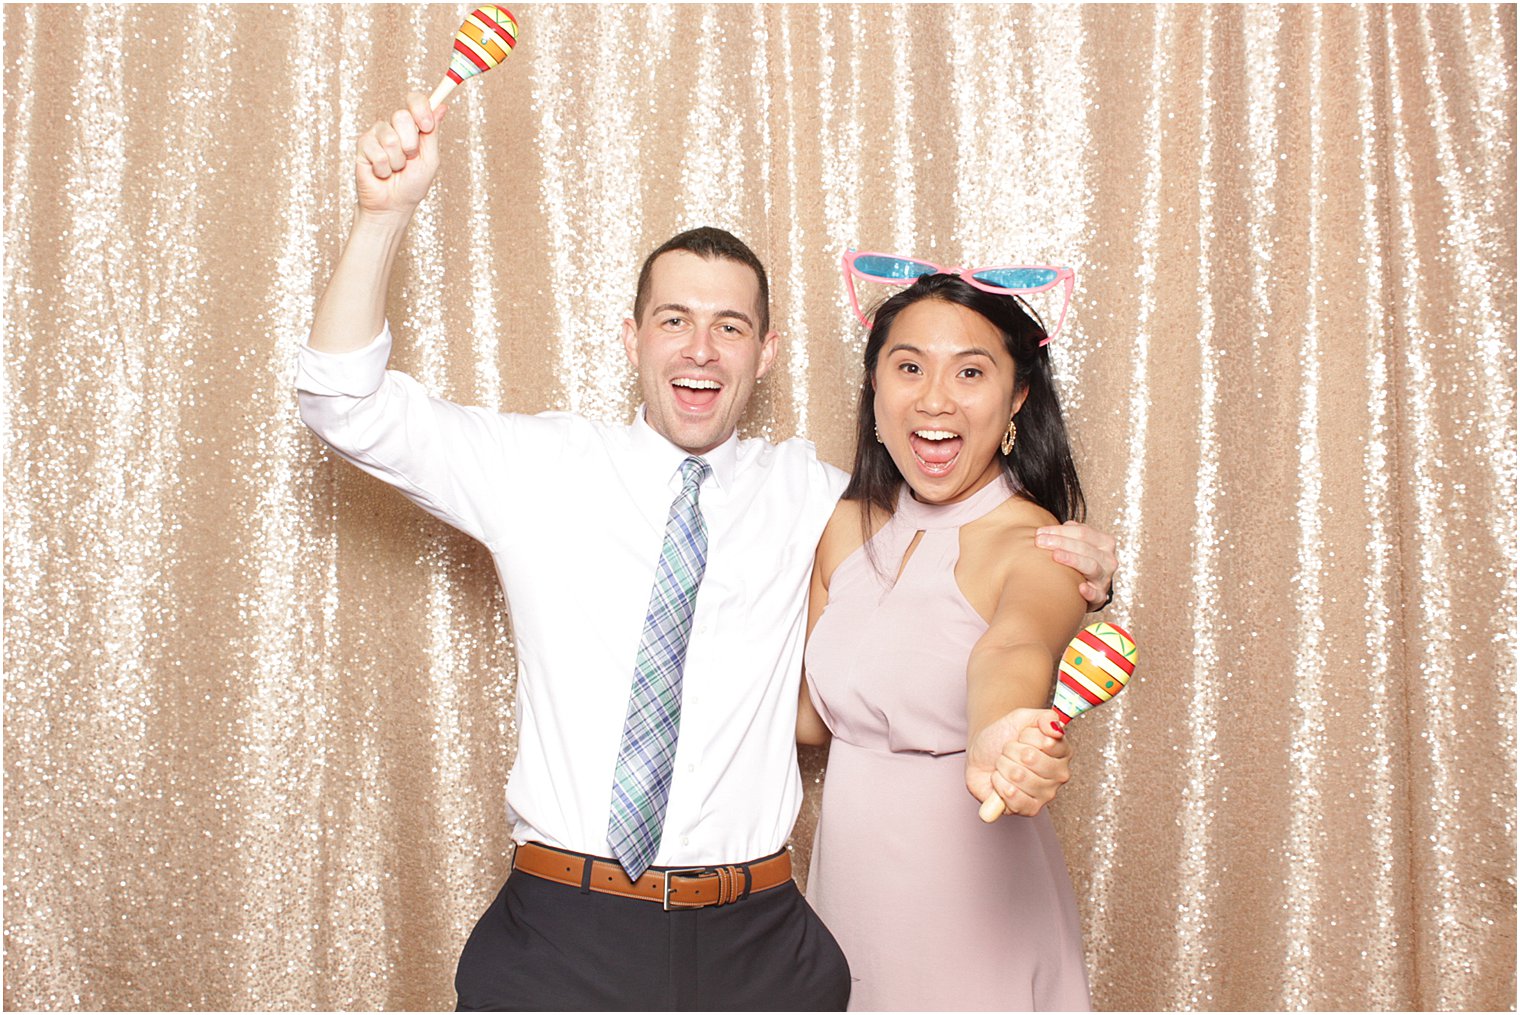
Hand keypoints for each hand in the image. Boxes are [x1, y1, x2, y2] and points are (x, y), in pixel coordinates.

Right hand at [355, 92, 448, 218]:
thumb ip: (433, 133)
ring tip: (395, 169)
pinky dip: (384, 168)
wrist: (393, 206)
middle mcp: (393, 126)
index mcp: (412, 126)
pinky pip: (377, 152)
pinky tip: (382, 173)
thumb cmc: (413, 184)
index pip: (415, 100)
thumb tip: (442, 107)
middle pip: (402, 116)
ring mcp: (377, 134)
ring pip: (390, 138)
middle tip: (409, 159)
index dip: (420, 108)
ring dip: (397, 161)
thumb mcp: (430, 159)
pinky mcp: (363, 145)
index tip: (426, 126)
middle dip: (410, 144)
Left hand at [966, 707, 1070, 819]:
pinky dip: (998, 784)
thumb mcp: (1023, 717)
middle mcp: (1059, 776)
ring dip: (1002, 766)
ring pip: (1017, 775)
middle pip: (1030, 758)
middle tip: (1008, 752)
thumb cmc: (1005, 736)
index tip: (1021, 736)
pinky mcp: (1028, 810)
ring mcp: (1045, 795)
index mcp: (1063, 752)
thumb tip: (1056, 728)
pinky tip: (1000, 781)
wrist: (982, 752)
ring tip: (1003, 765)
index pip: (1047, 741)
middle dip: (1010, 750)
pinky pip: (1011, 796)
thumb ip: (1045, 717)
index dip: (1026, 736)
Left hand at [1036, 520, 1116, 609]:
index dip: (1060, 531)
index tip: (1040, 532)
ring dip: (1072, 559)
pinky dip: (1090, 592)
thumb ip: (1070, 532)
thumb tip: (1057, 527)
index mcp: (1104, 542)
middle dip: (1060, 542)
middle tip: (1040, 541)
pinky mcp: (1101, 596)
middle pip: (1084, 547)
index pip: (1082, 532)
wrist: (1092, 586)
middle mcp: (1108, 559)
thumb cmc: (1081, 560)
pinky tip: (1081, 588)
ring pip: (1091, 566)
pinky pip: (1097, 594)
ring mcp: (1106, 578)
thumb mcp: (1080, 543)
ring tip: (1055, 555)